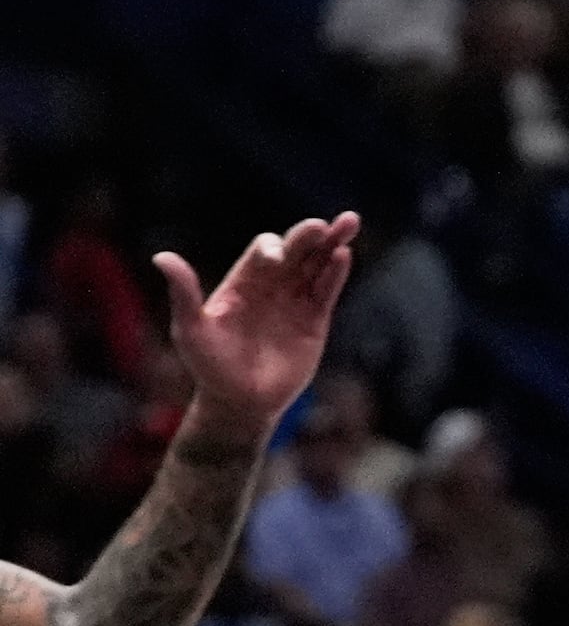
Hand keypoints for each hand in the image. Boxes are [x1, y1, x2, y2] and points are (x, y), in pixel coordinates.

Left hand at [160, 213, 358, 446]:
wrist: (240, 404)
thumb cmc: (210, 368)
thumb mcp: (191, 330)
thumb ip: (184, 293)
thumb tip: (161, 257)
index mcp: (244, 283)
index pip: (264, 250)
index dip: (272, 248)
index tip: (276, 260)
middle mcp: (273, 285)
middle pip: (296, 249)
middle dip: (308, 235)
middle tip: (320, 226)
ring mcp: (296, 300)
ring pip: (318, 263)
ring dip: (333, 242)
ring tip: (350, 221)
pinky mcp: (316, 319)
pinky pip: (328, 289)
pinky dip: (337, 271)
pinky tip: (343, 254)